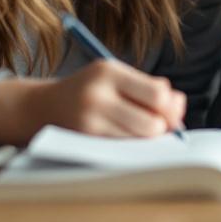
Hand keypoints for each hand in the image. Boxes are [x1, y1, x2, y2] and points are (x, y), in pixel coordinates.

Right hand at [0, 60, 185, 145]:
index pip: (158, 94)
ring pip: (139, 141)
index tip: (171, 112)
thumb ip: (148, 87)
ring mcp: (88, 122)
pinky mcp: (83, 142)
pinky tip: (125, 140)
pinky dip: (131, 147)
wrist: (41, 107)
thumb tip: (179, 106)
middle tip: (160, 127)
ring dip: (147, 140)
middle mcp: (97, 96)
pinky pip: (122, 150)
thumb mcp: (115, 76)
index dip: (171, 107)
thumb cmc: (90, 90)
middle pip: (152, 123)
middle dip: (162, 128)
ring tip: (140, 131)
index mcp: (108, 72)